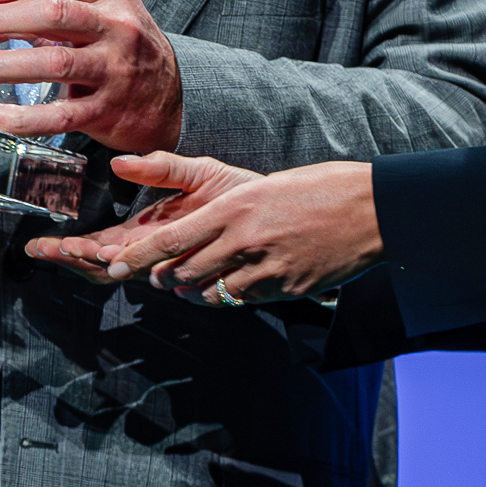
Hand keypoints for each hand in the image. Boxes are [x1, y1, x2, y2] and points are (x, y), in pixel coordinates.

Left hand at [0, 0, 181, 151]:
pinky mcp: (107, 111)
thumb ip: (43, 11)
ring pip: (54, 63)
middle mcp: (116, 28)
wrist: (170, 101)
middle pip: (54, 13)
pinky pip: (60, 115)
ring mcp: (114, 70)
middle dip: (2, 20)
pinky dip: (22, 117)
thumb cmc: (125, 51)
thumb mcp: (98, 16)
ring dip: (3, 65)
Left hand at [28, 152, 379, 303]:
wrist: (371, 210)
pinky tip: (233, 286)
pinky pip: (242, 301)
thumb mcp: (261, 185)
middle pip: (183, 272)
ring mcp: (265, 270)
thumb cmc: (317, 188)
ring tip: (192, 282)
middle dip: (164, 276)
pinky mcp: (285, 290)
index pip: (172, 239)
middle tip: (157, 275)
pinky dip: (230, 296)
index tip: (114, 265)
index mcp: (234, 208)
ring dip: (195, 290)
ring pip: (210, 293)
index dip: (138, 257)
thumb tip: (188, 218)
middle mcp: (243, 241)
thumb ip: (223, 205)